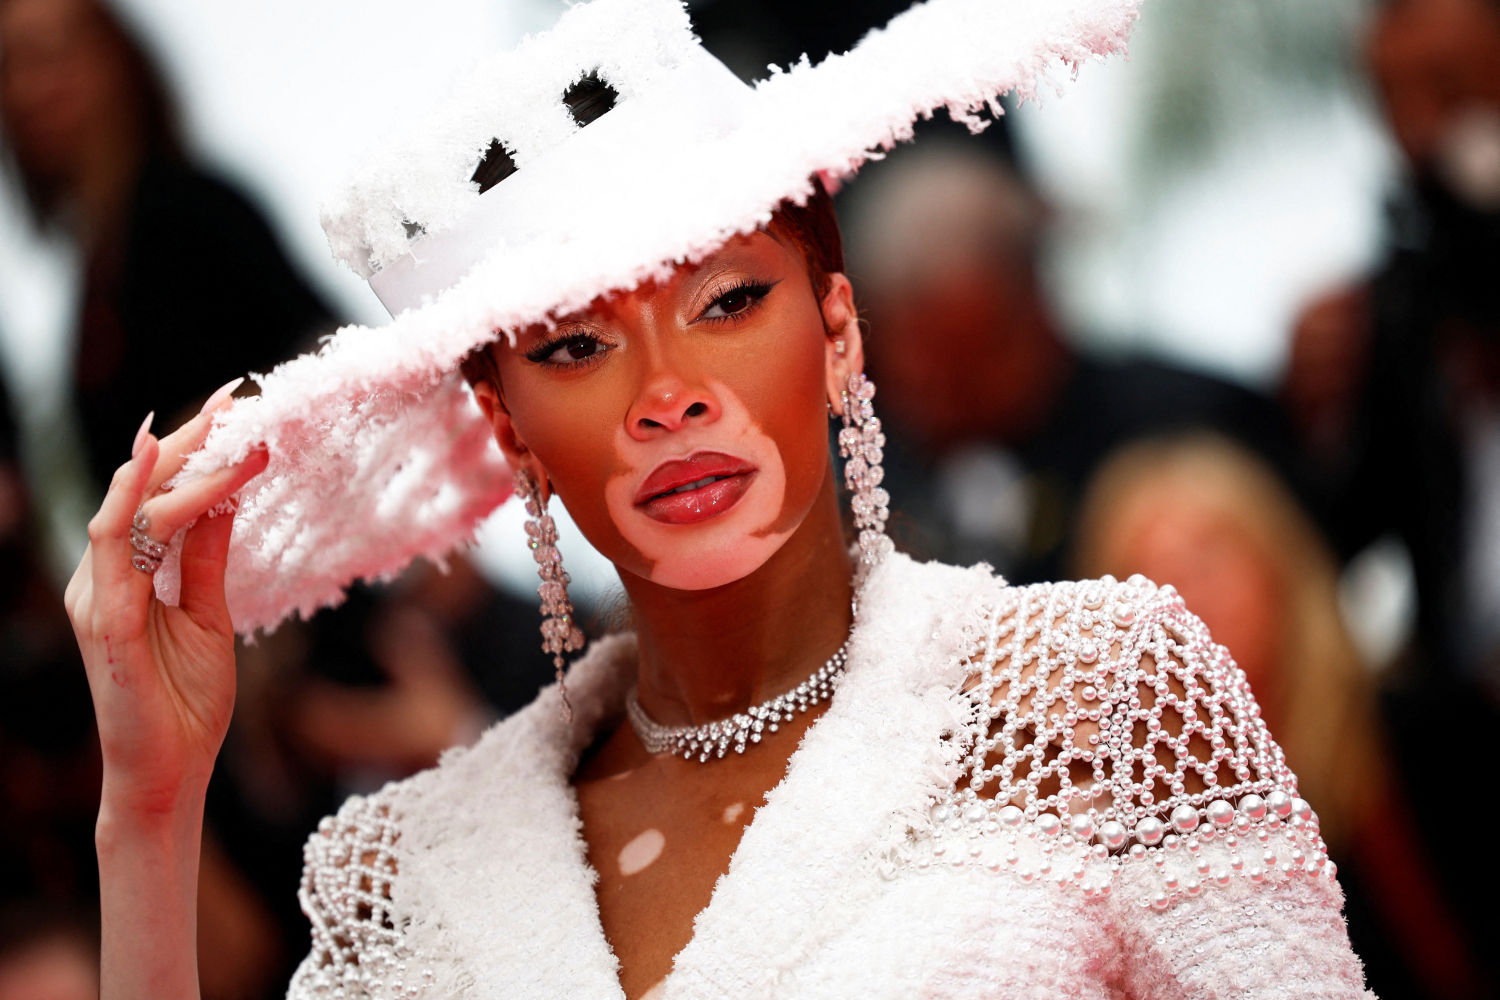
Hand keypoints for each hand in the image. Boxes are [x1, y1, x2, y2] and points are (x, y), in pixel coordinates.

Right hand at [65, 401, 268, 814]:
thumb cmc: (186, 702)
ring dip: (178, 462)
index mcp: (128, 576)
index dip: (196, 452)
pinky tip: (155, 461)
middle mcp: (103, 577)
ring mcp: (97, 596)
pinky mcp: (103, 619)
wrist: (172, 774)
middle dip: (190, 440)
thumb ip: (207, 558)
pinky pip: (113, 545)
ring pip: (131, 508)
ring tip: (219, 420)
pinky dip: (132, 499)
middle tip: (237, 398)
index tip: (241, 411)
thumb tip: (227, 499)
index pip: (159, 498)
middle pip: (142, 491)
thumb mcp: (208, 614)